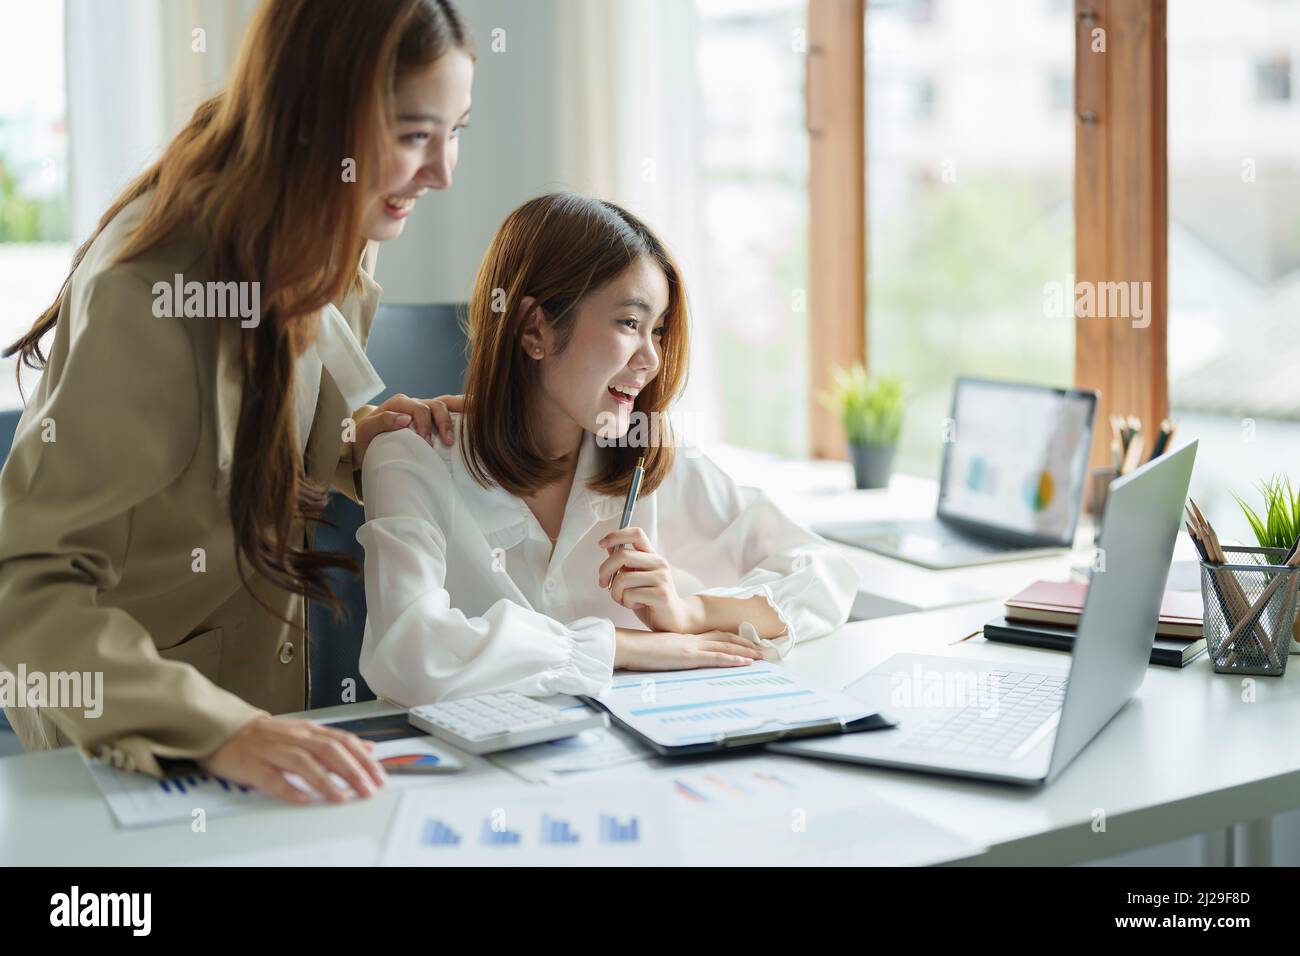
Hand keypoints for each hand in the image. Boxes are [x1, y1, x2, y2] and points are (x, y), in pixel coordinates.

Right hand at [197, 715, 386, 805]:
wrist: (225, 729)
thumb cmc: (268, 735)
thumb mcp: (306, 732)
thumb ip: (336, 741)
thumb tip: (368, 748)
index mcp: (309, 730)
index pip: (343, 741)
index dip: (363, 759)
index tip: (379, 776)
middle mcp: (294, 738)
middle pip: (329, 751)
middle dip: (352, 771)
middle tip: (368, 790)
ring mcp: (273, 751)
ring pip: (303, 763)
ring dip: (325, 781)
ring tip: (341, 797)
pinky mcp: (253, 765)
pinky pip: (272, 777)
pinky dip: (289, 788)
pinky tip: (303, 799)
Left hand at [353, 393, 464, 467]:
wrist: (365, 448)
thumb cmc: (364, 441)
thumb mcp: (366, 432)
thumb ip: (381, 422)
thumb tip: (405, 418)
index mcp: (399, 403)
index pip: (419, 408)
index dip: (425, 425)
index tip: (427, 443)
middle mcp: (413, 403)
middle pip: (435, 405)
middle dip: (442, 423)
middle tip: (446, 443)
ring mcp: (423, 411)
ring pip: (444, 407)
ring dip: (451, 422)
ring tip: (451, 442)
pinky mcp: (430, 420)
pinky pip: (448, 412)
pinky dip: (458, 415)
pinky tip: (465, 427)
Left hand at [598, 527, 701, 632]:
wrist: (673, 619)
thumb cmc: (650, 599)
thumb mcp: (635, 577)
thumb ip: (625, 563)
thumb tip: (609, 546)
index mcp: (652, 555)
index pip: (636, 534)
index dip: (616, 535)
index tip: (601, 544)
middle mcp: (658, 563)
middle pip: (622, 555)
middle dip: (605, 570)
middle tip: (603, 583)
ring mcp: (661, 578)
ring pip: (622, 579)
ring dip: (616, 593)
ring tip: (625, 599)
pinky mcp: (661, 594)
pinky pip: (629, 595)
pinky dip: (626, 602)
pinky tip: (636, 604)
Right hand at [613, 627, 763, 670]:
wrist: (628, 647)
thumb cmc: (636, 650)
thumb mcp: (655, 650)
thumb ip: (666, 652)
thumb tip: (668, 658)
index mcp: (683, 638)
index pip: (712, 635)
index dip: (729, 636)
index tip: (743, 640)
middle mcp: (691, 640)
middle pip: (723, 637)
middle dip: (743, 642)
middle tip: (761, 647)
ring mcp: (692, 647)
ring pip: (725, 646)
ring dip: (745, 650)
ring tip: (761, 655)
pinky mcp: (690, 657)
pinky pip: (717, 657)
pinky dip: (733, 659)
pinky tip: (746, 662)